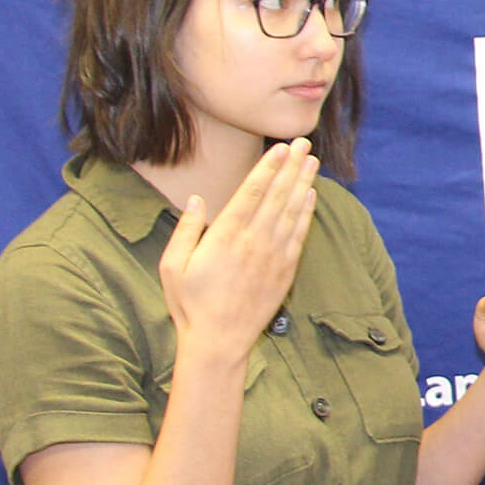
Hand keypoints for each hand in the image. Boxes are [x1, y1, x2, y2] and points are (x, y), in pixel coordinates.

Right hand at [159, 139, 317, 363]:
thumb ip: (185, 229)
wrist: (219, 341)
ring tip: (312, 161)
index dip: (268, 167)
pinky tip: (311, 195)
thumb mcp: (173, 265)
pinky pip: (299, 235)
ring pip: (292, 211)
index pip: (252, 192)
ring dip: (303, 183)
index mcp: (225, 236)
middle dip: (291, 166)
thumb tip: (197, 200)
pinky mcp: (284, 271)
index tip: (279, 148)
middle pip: (277, 195)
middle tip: (303, 142)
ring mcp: (272, 256)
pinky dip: (306, 213)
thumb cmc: (190, 304)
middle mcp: (253, 242)